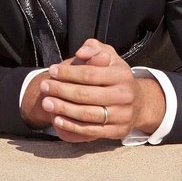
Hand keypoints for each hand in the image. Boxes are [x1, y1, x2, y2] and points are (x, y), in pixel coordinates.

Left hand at [37, 39, 164, 142]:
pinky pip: (91, 130)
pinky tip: (57, 119)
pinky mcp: (118, 131)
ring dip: (63, 109)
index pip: (89, 74)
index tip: (52, 70)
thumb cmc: (114, 75)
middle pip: (85, 95)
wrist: (137, 102)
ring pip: (86, 114)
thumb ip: (93, 48)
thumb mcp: (108, 56)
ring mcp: (122, 115)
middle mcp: (125, 95)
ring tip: (46, 103)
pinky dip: (72, 126)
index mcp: (122, 74)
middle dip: (61, 90)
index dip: (68, 73)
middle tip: (44, 87)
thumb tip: (81, 52)